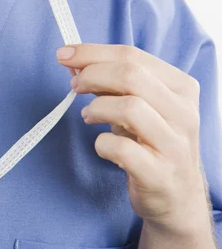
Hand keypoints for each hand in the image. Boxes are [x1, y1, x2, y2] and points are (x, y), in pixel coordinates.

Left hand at [56, 43, 209, 234]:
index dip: (92, 52)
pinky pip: (122, 149)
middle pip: (131, 76)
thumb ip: (111, 81)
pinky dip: (102, 144)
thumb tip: (73, 61)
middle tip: (75, 87)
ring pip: (129, 108)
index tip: (64, 54)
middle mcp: (183, 112)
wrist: (176, 196)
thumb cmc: (150, 142)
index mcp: (181, 87)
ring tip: (88, 116)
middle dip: (92, 75)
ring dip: (97, 108)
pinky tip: (102, 146)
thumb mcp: (139, 105)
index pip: (133, 56)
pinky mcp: (159, 174)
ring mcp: (174, 144)